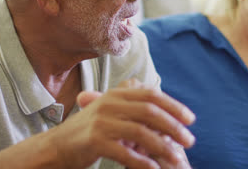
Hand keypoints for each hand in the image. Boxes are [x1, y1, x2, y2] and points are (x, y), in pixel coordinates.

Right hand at [50, 79, 195, 168]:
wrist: (56, 146)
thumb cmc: (87, 129)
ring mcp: (101, 122)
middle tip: (190, 140)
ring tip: (178, 159)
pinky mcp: (95, 141)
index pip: (151, 95)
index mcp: (115, 94)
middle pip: (149, 112)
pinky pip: (126, 152)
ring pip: (140, 132)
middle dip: (174, 126)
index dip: (173, 106)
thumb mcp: (106, 107)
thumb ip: (126, 98)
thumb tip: (148, 86)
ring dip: (163, 147)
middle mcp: (109, 104)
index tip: (190, 119)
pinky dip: (143, 162)